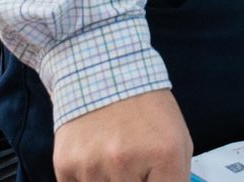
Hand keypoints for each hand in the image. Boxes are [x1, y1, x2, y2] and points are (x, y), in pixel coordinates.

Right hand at [52, 89, 191, 181]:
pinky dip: (88, 180)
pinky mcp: (66, 166)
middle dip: (134, 181)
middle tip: (134, 168)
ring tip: (114, 159)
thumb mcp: (177, 139)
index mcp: (163, 154)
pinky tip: (95, 160)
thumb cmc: (144, 108)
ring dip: (110, 181)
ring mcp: (93, 165)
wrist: (102, 72)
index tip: (152, 180)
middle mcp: (126, 161)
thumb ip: (176, 177)